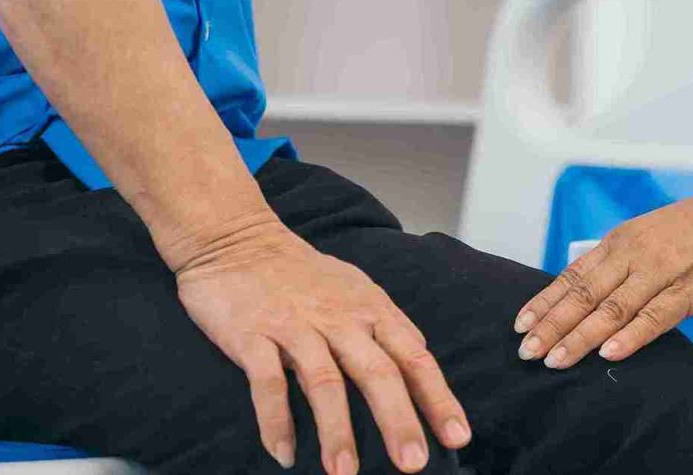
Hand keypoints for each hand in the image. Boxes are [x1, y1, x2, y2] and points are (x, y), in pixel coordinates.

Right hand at [171, 214, 469, 474]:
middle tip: (413, 464)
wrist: (235, 240)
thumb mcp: (355, 290)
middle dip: (397, 420)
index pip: (414, 357)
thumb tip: (422, 358)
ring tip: (345, 473)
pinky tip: (285, 453)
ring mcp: (295, 326)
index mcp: (370, 309)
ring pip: (324, 381)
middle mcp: (338, 317)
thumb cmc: (301, 274)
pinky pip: (268, 382)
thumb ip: (387, 326)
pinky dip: (276, 421)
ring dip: (336, 430)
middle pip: (377, 371)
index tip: (458, 437)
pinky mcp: (253, 334)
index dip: (438, 397)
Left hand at [512, 159, 692, 368]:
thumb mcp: (651, 234)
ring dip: (580, 337)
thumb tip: (591, 292)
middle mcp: (635, 254)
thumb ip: (623, 262)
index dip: (546, 302)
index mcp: (623, 241)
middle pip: (584, 295)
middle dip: (552, 326)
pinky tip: (609, 354)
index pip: (574, 275)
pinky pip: (656, 316)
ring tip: (555, 360)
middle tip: (526, 353)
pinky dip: (630, 336)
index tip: (520, 325)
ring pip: (612, 309)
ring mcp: (663, 271)